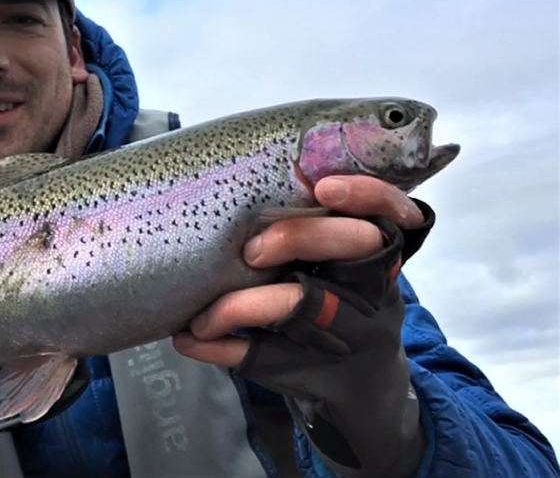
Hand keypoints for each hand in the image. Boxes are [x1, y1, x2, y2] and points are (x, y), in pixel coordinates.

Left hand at [173, 175, 432, 476]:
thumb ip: (310, 235)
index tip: (324, 188)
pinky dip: (221, 348)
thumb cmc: (335, 308)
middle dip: (298, 237)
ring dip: (239, 305)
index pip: (388, 212)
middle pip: (354, 248)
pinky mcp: (322, 372)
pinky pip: (266, 357)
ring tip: (199, 315)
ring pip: (303, 307)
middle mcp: (373, 290)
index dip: (366, 195)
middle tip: (250, 251)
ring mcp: (353, 335)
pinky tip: (190, 340)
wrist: (363, 389)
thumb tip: (226, 195)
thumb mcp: (338, 271)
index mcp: (376, 255)